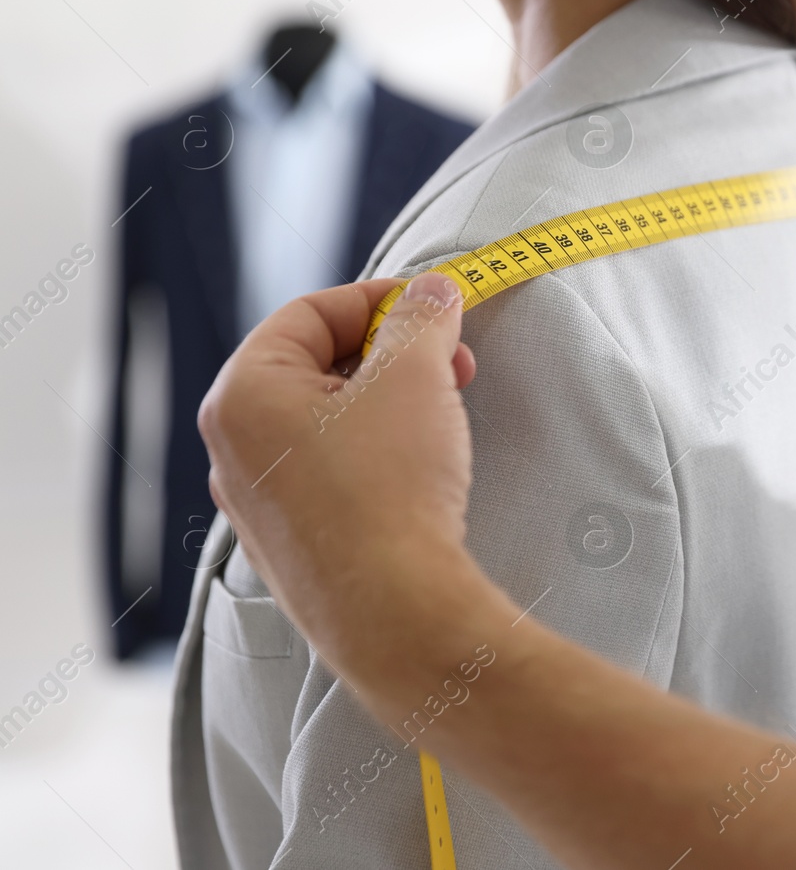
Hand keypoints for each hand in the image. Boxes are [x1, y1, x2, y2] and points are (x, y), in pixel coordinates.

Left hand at [198, 273, 478, 664]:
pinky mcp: (291, 546)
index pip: (311, 312)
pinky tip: (423, 466)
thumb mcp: (414, 376)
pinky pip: (332, 473)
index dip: (382, 299)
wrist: (397, 611)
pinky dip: (379, 453)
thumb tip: (432, 291)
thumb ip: (422, 319)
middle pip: (318, 365)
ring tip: (446, 411)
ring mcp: (257, 503)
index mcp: (242, 394)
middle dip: (394, 354)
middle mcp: (233, 447)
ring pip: (328, 422)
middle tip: (455, 362)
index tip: (438, 307)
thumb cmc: (392, 486)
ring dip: (392, 402)